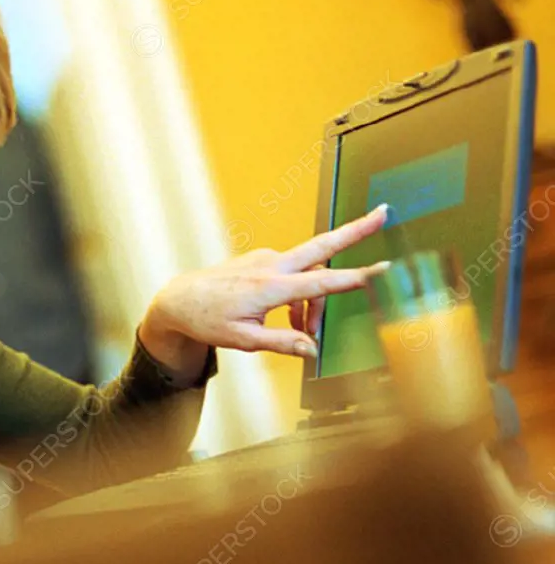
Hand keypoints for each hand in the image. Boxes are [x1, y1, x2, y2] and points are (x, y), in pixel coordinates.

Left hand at [140, 205, 388, 369]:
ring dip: (315, 299)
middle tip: (384, 213)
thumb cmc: (208, 320)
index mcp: (269, 287)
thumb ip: (281, 343)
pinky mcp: (262, 260)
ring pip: (308, 273)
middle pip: (321, 246)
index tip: (382, 268)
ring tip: (306, 330)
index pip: (321, 282)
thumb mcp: (244, 340)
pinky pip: (293, 275)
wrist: (179, 299)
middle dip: (354, 230)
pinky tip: (290, 317)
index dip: (354, 277)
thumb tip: (312, 350)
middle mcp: (271, 266)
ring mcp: (266, 259)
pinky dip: (299, 294)